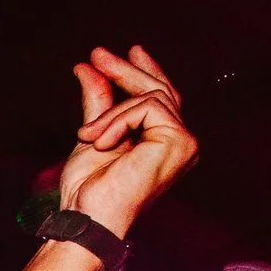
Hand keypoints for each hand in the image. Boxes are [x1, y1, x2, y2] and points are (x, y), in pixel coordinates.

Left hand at [58, 44, 198, 237]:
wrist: (88, 218)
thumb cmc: (87, 190)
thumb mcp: (92, 135)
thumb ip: (98, 102)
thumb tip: (89, 66)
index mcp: (162, 143)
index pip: (160, 98)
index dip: (144, 70)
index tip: (122, 51)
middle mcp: (180, 143)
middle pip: (159, 91)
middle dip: (125, 70)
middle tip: (96, 54)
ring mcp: (184, 142)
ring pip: (150, 97)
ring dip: (110, 113)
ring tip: (86, 136)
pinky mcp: (180, 141)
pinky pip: (147, 107)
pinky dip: (117, 120)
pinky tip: (100, 142)